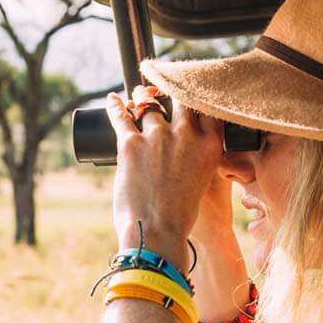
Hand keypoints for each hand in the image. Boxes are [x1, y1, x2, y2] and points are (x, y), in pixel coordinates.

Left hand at [106, 85, 223, 270]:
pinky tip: (112, 100)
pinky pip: (120, 116)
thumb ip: (199, 159)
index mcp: (210, 146)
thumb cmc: (178, 216)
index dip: (197, 96)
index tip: (190, 92)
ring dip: (141, 97)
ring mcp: (157, 137)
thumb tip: (183, 149)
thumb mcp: (202, 182)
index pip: (207, 107)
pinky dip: (114, 106)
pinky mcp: (130, 144)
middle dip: (171, 90)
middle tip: (163, 89)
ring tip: (138, 94)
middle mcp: (186, 136)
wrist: (156, 233)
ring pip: (148, 104)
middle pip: (180, 98)